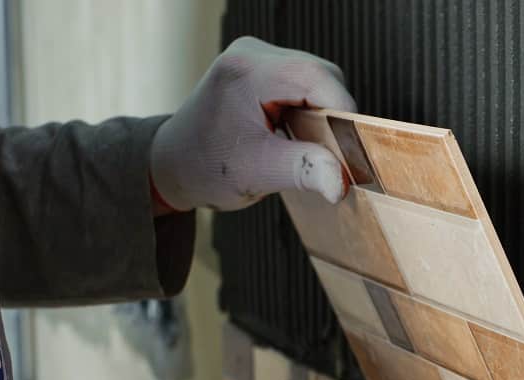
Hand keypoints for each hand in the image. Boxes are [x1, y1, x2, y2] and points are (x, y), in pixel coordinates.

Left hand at [150, 36, 355, 211]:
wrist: (173, 165)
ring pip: (318, 79)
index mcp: (247, 71)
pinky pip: (305, 83)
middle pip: (322, 76)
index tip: (351, 151)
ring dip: (322, 114)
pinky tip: (295, 134)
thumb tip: (340, 180)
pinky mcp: (262, 70)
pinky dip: (310, 110)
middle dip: (332, 116)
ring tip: (304, 146)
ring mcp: (256, 58)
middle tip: (325, 154)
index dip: (343, 113)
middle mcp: (252, 54)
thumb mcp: (256, 173)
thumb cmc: (204, 167)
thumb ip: (302, 170)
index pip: (318, 78)